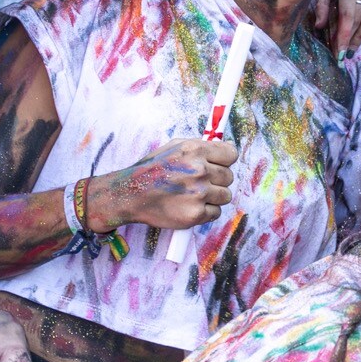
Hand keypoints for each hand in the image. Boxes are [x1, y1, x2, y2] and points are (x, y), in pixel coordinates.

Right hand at [95, 139, 237, 230]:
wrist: (129, 194)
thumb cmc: (153, 170)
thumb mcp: (175, 147)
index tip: (218, 165)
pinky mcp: (195, 215)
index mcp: (195, 150)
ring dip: (213, 197)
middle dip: (217, 180)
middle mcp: (199, 171)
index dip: (225, 160)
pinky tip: (190, 206)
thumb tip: (228, 147)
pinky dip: (205, 212)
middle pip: (229, 177)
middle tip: (199, 182)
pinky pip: (216, 212)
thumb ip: (202, 146)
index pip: (231, 154)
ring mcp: (198, 194)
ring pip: (225, 195)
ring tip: (194, 195)